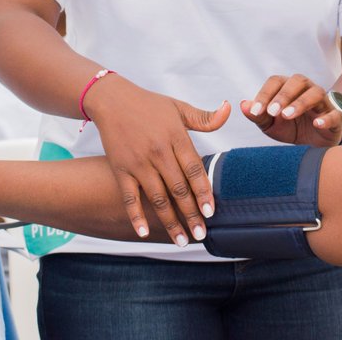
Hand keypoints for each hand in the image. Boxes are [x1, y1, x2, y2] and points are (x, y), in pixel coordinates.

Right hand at [87, 76, 230, 246]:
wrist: (112, 100)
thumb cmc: (149, 105)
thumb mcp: (179, 107)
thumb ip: (205, 118)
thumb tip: (229, 110)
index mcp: (176, 137)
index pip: (194, 170)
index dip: (203, 192)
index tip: (211, 212)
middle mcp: (158, 152)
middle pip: (178, 189)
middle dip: (191, 214)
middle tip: (201, 235)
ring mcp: (138, 163)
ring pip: (157, 198)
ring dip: (170, 221)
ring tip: (181, 241)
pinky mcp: (120, 169)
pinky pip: (129, 197)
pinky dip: (136, 216)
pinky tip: (144, 233)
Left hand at [242, 74, 341, 146]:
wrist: (314, 144)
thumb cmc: (290, 128)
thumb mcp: (270, 125)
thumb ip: (257, 116)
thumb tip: (242, 105)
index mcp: (288, 88)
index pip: (276, 82)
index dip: (265, 94)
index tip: (256, 112)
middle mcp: (306, 90)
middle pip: (298, 80)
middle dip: (283, 95)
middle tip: (272, 112)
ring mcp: (323, 102)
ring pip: (316, 93)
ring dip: (301, 103)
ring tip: (288, 115)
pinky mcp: (336, 117)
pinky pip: (335, 113)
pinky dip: (326, 118)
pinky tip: (316, 123)